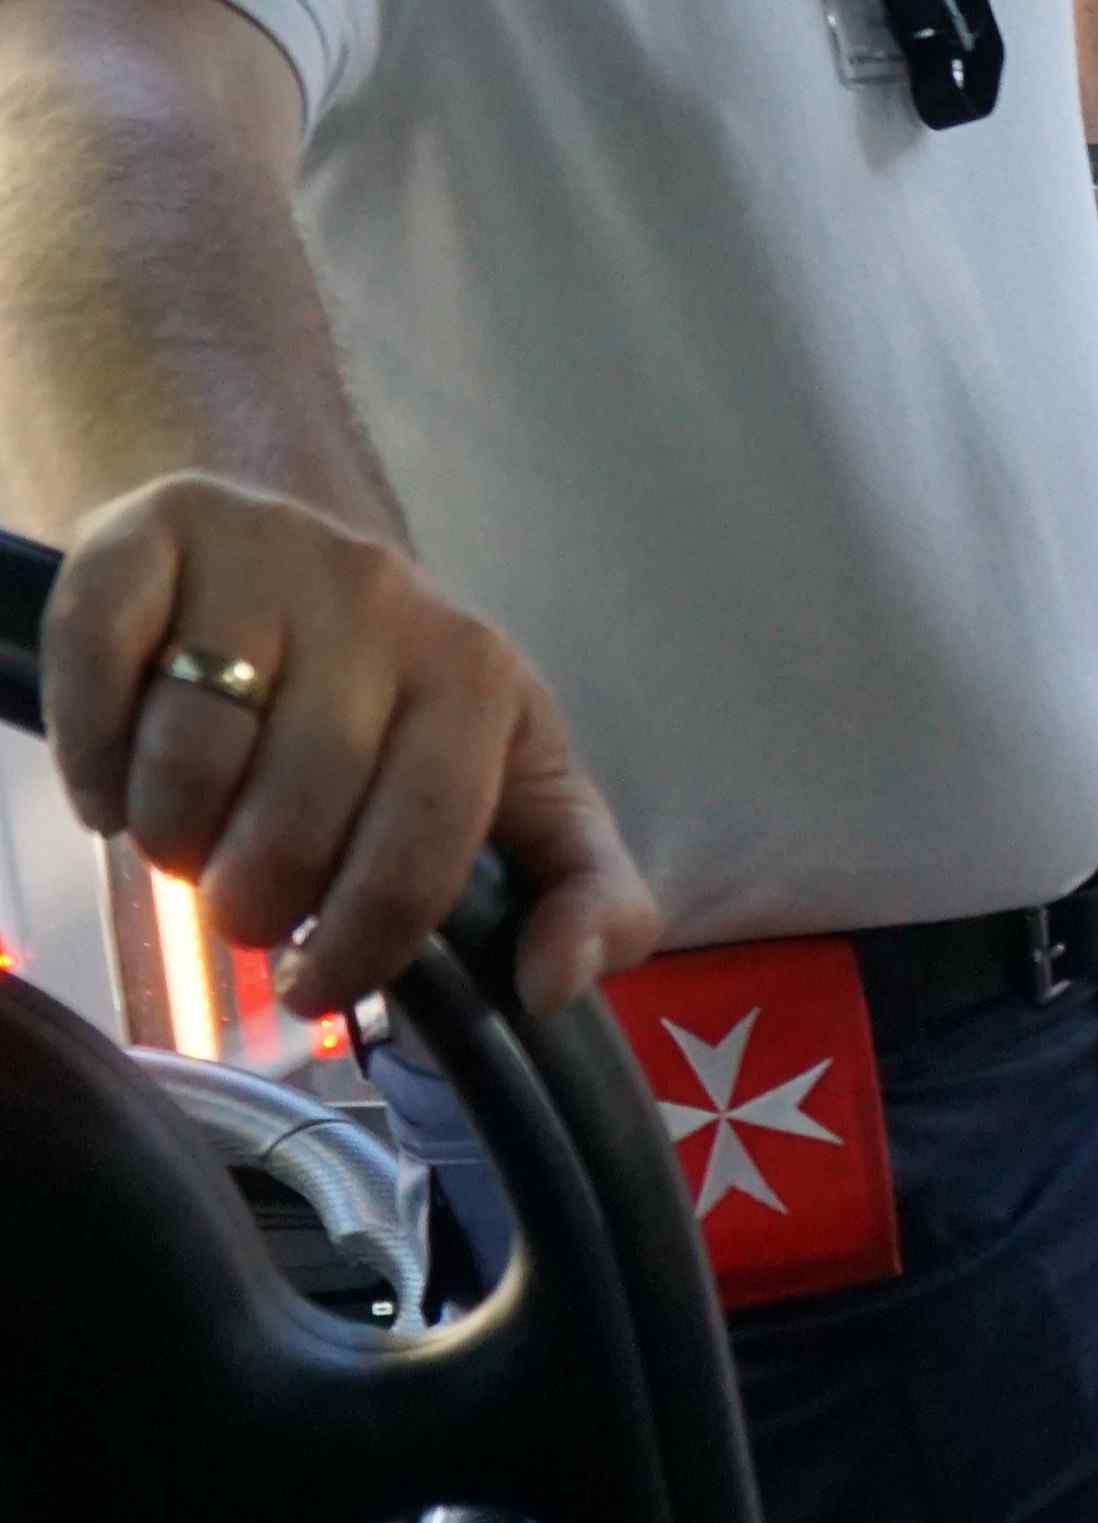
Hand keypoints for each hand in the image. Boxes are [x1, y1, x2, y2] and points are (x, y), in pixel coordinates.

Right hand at [40, 474, 658, 1018]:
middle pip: (296, 811)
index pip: (423, 844)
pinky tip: (111, 783)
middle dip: (254, 900)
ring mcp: (267, 557)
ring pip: (192, 752)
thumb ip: (581, 889)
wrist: (283, 563)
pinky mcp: (155, 536)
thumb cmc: (398, 704)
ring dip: (170, 834)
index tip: (316, 985)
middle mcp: (383, 601)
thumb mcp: (519, 789)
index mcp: (481, 676)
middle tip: (241, 904)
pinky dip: (92, 752)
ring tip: (187, 835)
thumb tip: (559, 983)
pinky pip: (101, 662)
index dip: (363, 942)